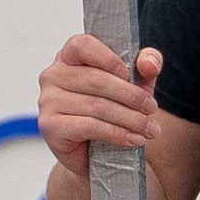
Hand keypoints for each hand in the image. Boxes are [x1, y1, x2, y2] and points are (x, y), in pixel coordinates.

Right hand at [36, 33, 162, 185]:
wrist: (97, 155)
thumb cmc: (114, 109)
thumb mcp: (135, 82)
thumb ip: (146, 64)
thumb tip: (149, 64)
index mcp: (69, 56)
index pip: (82, 45)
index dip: (108, 58)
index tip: (129, 75)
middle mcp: (52, 75)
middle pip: (96, 80)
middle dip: (131, 96)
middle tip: (151, 108)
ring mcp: (48, 101)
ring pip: (96, 105)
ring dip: (130, 119)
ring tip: (150, 129)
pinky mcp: (50, 126)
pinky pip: (89, 126)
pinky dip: (116, 134)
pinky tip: (134, 140)